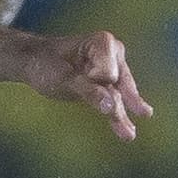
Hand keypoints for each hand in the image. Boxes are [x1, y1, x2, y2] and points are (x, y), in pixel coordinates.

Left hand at [23, 30, 152, 141]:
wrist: (34, 62)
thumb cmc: (46, 63)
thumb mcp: (62, 78)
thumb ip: (88, 90)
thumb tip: (111, 105)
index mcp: (103, 42)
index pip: (109, 71)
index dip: (97, 79)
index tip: (81, 74)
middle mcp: (113, 53)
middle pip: (120, 83)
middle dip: (126, 101)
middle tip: (143, 114)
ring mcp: (112, 69)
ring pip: (120, 95)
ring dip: (124, 114)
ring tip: (129, 135)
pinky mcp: (107, 84)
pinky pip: (115, 101)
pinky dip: (119, 116)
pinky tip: (128, 132)